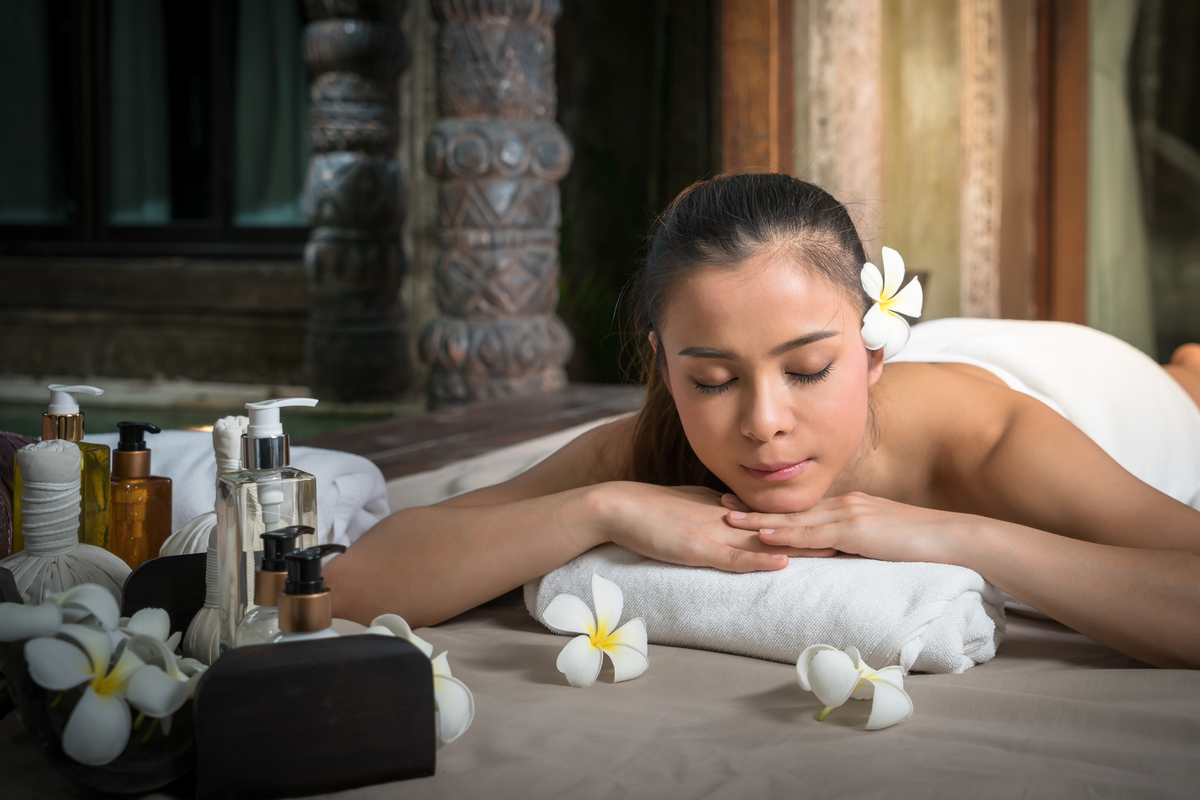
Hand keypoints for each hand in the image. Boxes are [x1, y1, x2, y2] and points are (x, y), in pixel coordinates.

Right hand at [595, 482, 828, 572]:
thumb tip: (737, 519)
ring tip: (837, 552)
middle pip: (781, 526)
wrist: (619, 506)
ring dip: (801, 547)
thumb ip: (717, 514)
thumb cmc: (651, 510)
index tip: (838, 524)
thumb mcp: (692, 509)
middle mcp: (728, 518)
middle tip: (854, 535)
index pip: (774, 516)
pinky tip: (783, 564)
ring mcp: (714, 532)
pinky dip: (759, 560)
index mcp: (728, 509)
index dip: (807, 520)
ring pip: (765, 541)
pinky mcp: (697, 548)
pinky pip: (733, 556)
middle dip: (818, 532)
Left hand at [722, 491, 961, 563]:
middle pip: (792, 509)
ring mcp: (850, 515)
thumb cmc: (924, 545)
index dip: (772, 508)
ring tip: (729, 520)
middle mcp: (845, 505)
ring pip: (796, 520)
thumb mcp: (882, 541)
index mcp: (850, 507)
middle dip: (755, 508)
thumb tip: (838, 555)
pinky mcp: (857, 530)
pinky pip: (814, 534)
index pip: (803, 508)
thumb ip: (858, 544)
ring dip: (760, 520)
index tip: (744, 506)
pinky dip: (786, 535)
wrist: (953, 539)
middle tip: (721, 506)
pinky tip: (764, 536)